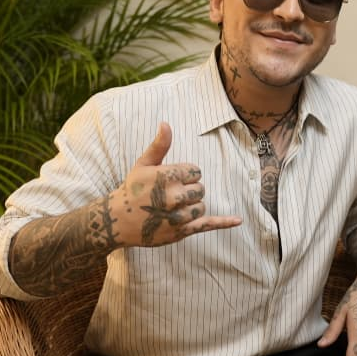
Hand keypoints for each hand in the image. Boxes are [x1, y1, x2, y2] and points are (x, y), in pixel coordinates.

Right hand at [108, 122, 240, 247]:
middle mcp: (174, 197)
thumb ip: (159, 146)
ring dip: (192, 205)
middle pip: (201, 188)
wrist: (118, 220)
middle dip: (190, 190)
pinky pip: (207, 225)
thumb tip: (166, 123)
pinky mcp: (181, 231)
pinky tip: (238, 220)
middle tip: (170, 195)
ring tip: (172, 207)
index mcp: (168, 177)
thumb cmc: (132, 189)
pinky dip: (224, 222)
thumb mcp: (143, 164)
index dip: (185, 174)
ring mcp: (178, 216)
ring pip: (202, 206)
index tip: (171, 180)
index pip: (196, 171)